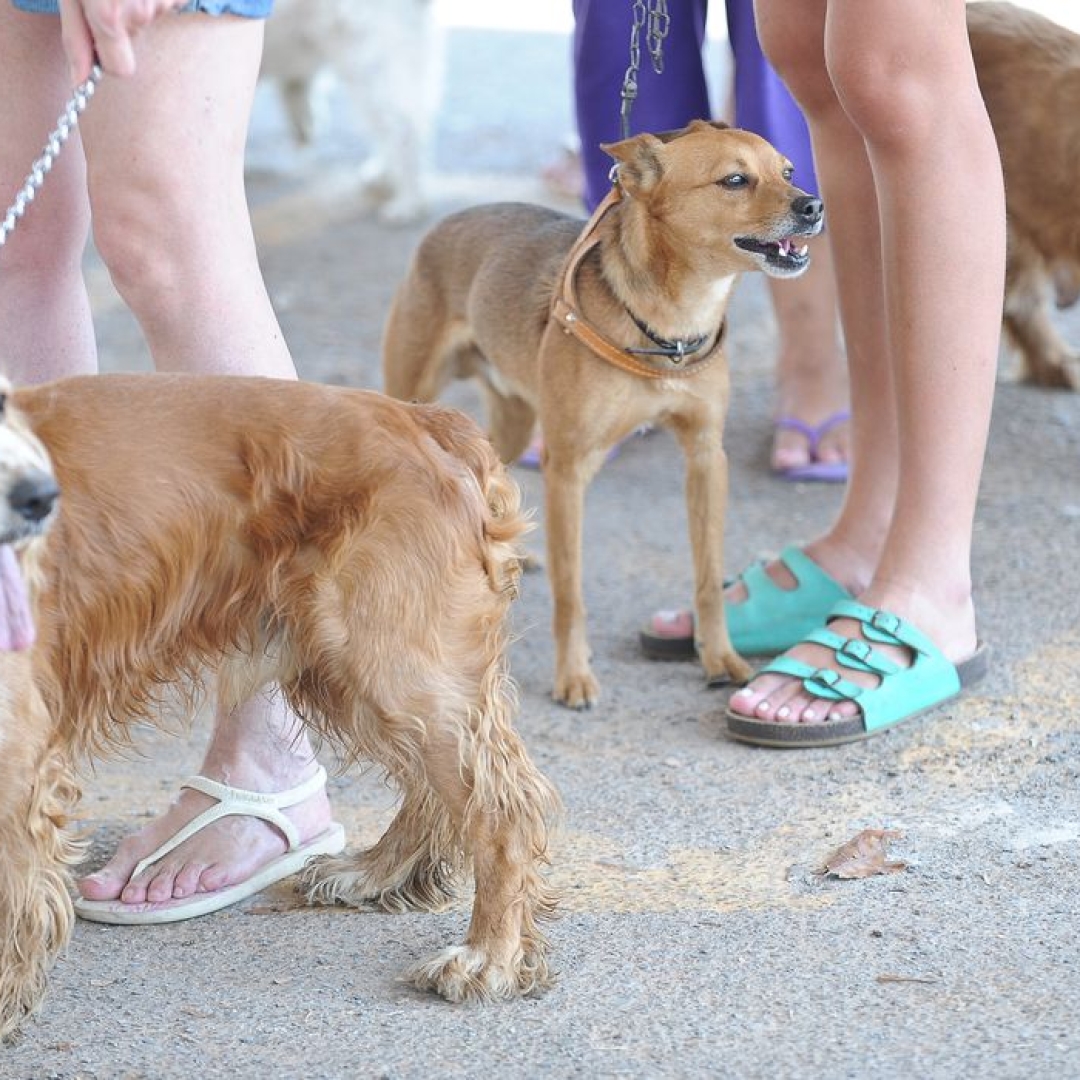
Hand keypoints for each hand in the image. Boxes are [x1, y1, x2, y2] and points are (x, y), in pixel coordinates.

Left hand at [58, 0, 186, 83]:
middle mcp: (140, 14)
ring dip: (139, 2)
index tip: (102, 38)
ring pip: (151, 19)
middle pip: (135, 40)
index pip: (120, 69)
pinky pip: (168, 4)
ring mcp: (164, 2)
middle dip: (124, 23)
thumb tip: (80, 82)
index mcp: (109, 16)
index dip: (110, 56)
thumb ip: (75, 38)